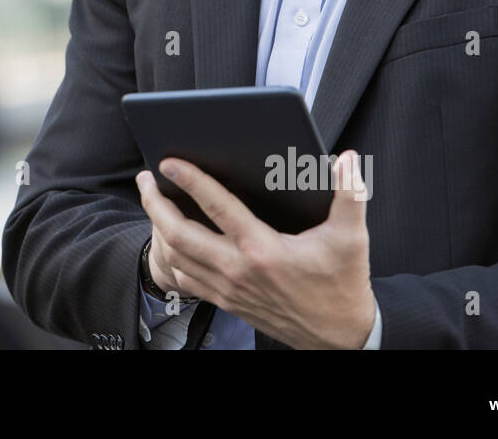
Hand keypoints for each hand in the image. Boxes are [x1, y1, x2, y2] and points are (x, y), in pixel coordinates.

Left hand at [135, 150, 375, 348]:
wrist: (339, 336)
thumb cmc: (342, 284)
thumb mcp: (351, 238)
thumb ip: (350, 195)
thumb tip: (349, 160)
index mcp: (263, 250)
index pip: (218, 207)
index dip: (191, 181)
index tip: (170, 161)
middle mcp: (238, 270)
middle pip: (179, 234)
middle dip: (155, 203)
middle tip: (146, 178)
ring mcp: (228, 289)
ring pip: (176, 257)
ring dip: (158, 227)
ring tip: (153, 201)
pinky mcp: (226, 302)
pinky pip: (185, 278)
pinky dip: (170, 255)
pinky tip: (170, 237)